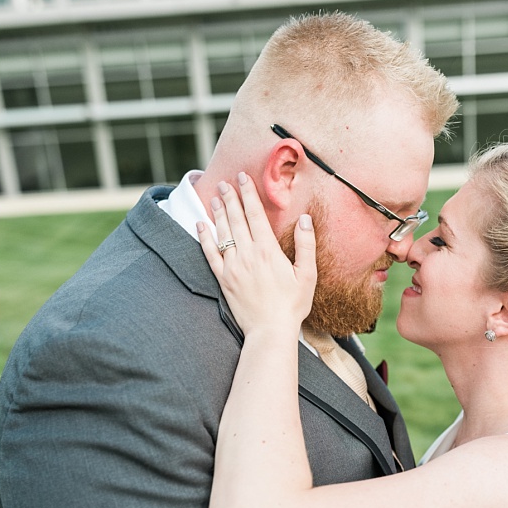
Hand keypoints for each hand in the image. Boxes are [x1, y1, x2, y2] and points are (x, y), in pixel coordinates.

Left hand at [198, 171, 315, 336]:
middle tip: (224, 181)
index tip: (243, 177)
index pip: (255, 215)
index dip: (248, 194)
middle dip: (230, 197)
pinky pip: (210, 253)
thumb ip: (306, 244)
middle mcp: (247, 254)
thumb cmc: (293, 304)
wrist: (270, 330)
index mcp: (268, 250)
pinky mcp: (223, 279)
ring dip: (217, 212)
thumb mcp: (308, 274)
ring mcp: (233, 266)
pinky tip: (200, 225)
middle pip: (236, 219)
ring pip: (222, 232)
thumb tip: (305, 219)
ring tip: (214, 197)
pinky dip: (204, 238)